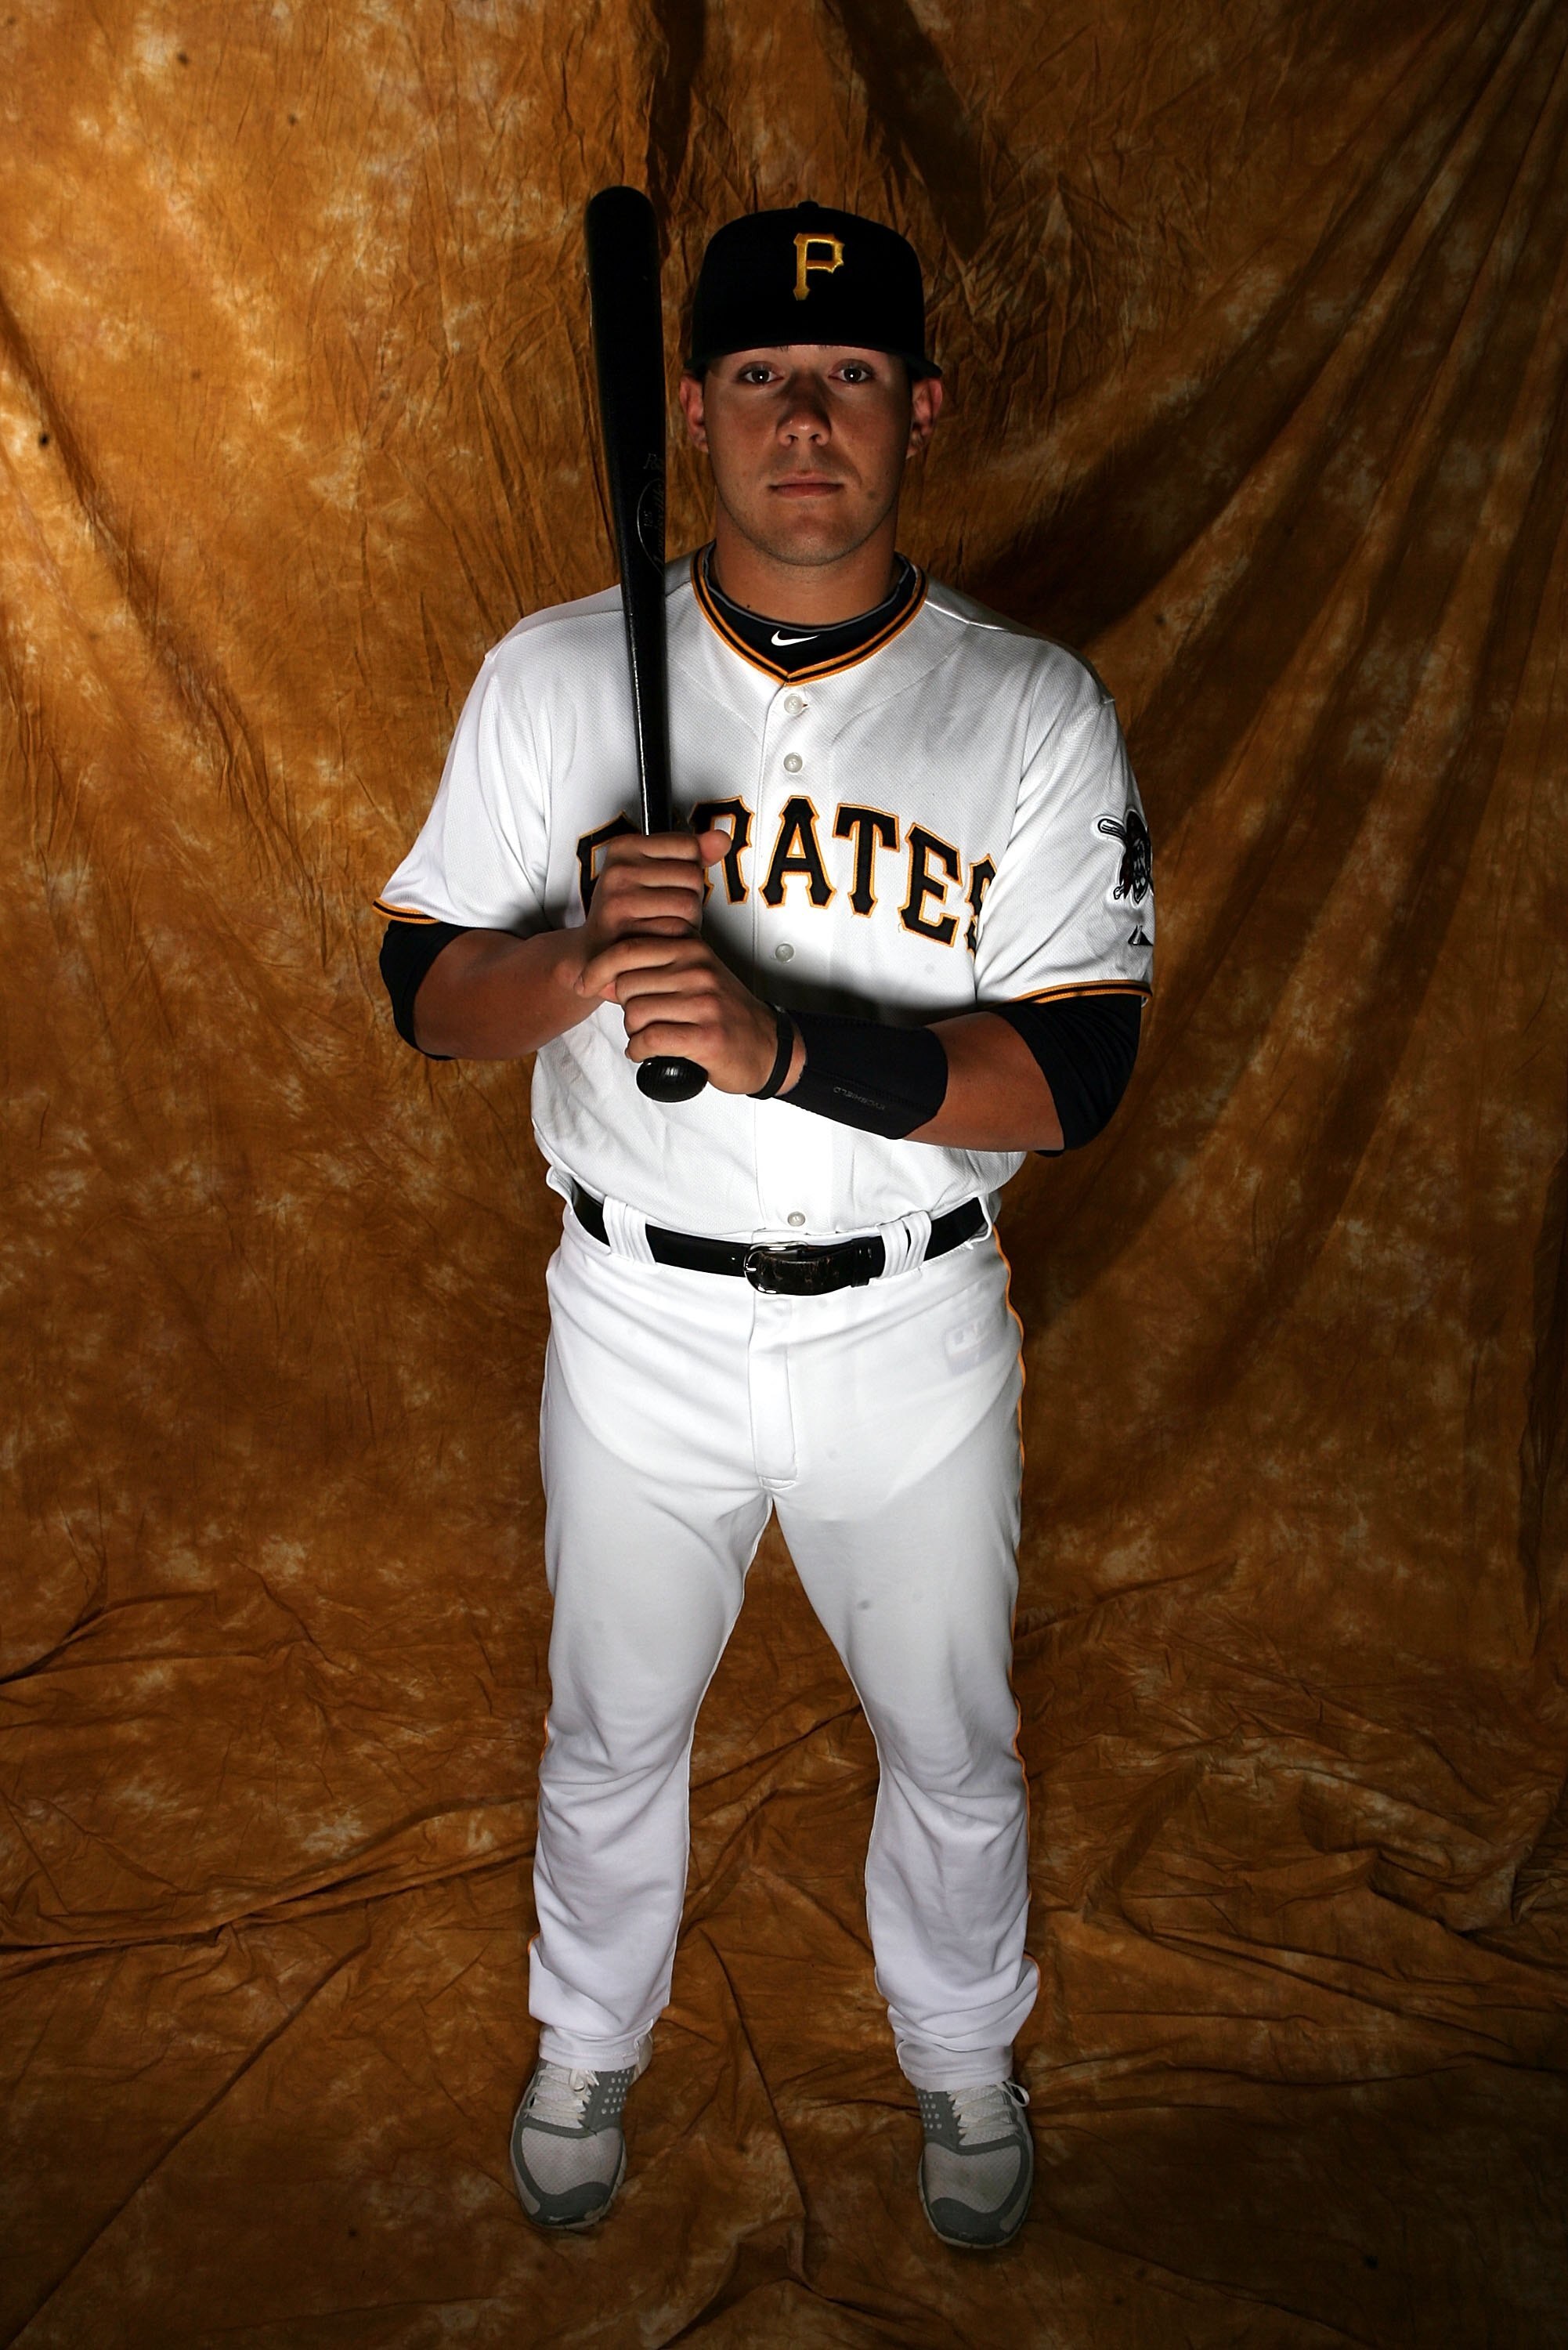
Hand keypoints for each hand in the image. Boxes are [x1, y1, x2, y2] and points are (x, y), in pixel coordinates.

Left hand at [578, 928, 785, 1094]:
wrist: (766, 1046)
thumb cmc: (721, 1012)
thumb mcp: (690, 975)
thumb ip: (648, 970)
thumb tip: (597, 978)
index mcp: (691, 947)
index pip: (627, 948)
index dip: (597, 968)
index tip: (585, 983)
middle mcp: (698, 969)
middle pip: (626, 984)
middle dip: (624, 1007)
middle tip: (643, 1020)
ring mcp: (704, 1002)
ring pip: (635, 1014)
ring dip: (633, 1032)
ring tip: (652, 1036)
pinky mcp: (706, 1036)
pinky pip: (649, 1040)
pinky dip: (639, 1051)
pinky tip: (648, 1052)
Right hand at [579, 828, 729, 956]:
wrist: (594, 955)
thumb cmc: (627, 914)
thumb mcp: (655, 872)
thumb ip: (691, 853)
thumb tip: (721, 839)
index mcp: (624, 847)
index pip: (689, 846)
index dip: (688, 869)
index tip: (666, 884)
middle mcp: (618, 871)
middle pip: (692, 877)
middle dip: (691, 898)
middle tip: (665, 912)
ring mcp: (618, 902)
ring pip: (689, 905)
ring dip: (687, 922)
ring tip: (662, 926)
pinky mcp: (625, 933)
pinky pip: (678, 932)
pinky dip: (678, 941)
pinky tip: (660, 943)